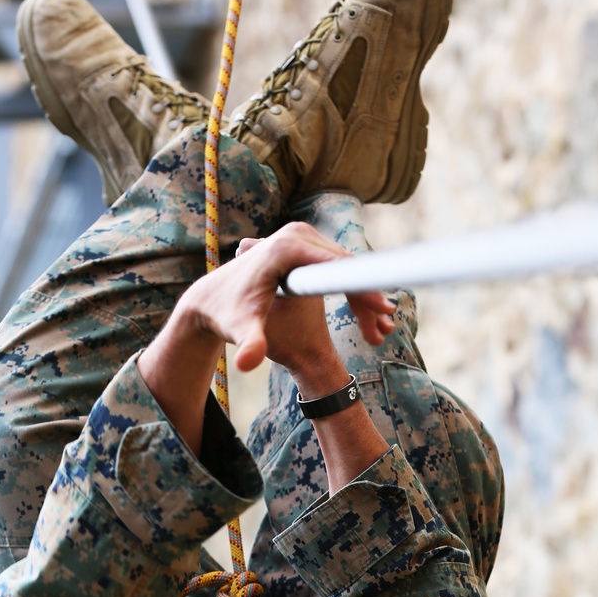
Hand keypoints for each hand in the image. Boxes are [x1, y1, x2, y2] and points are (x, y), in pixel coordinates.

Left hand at [139, 224, 393, 459]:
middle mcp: (296, 233)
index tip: (383, 310)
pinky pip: (339, 269)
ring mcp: (302, 236)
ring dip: (364, 299)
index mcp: (285, 247)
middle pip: (346, 266)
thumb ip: (248, 344)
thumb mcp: (240, 329)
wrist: (213, 298)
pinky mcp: (306, 245)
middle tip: (384, 329)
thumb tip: (247, 363)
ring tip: (380, 330)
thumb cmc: (227, 314)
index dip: (361, 290)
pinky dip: (353, 293)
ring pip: (346, 269)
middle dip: (368, 298)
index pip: (336, 267)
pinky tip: (368, 319)